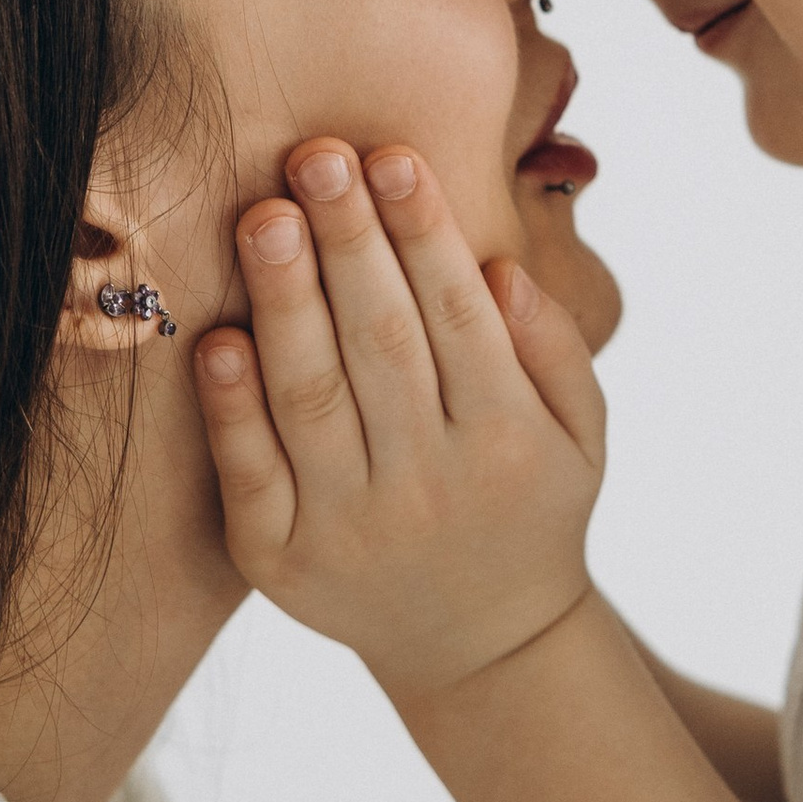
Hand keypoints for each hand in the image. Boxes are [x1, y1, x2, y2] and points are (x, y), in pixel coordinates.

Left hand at [194, 137, 607, 703]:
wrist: (481, 646)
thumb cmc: (529, 507)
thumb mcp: (582, 436)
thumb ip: (554, 349)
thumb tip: (501, 268)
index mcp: (506, 441)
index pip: (459, 316)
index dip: (424, 232)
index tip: (392, 155)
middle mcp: (429, 484)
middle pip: (381, 342)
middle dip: (348, 241)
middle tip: (316, 155)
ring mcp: (349, 525)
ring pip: (312, 395)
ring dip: (286, 299)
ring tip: (264, 214)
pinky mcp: (280, 560)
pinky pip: (251, 471)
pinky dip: (231, 403)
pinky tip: (220, 333)